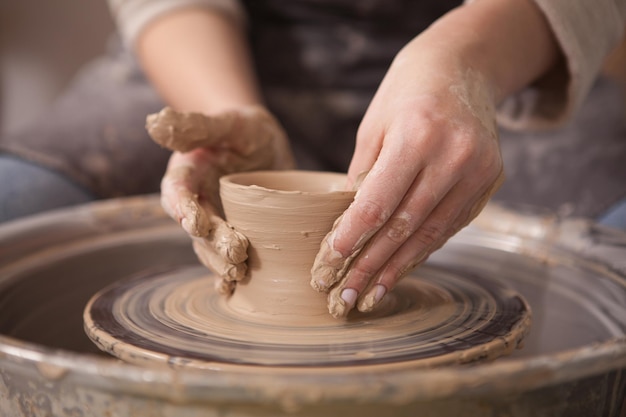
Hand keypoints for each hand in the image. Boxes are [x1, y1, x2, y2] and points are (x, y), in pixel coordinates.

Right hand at [146, 106, 294, 292]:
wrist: (262, 143)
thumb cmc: (242, 129)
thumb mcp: (226, 122)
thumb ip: (194, 125)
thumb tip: (154, 122)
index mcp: (187, 174)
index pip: (178, 191)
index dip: (183, 208)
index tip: (194, 222)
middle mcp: (195, 202)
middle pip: (197, 227)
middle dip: (213, 242)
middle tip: (235, 253)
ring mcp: (214, 220)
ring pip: (209, 247)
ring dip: (220, 262)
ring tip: (239, 273)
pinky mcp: (234, 232)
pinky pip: (224, 257)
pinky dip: (227, 273)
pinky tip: (235, 289)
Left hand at [310, 40, 503, 317]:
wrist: (464, 67)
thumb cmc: (406, 94)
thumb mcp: (374, 126)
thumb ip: (363, 177)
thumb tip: (348, 228)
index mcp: (417, 136)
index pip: (378, 204)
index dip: (351, 239)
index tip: (328, 267)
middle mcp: (454, 156)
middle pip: (404, 228)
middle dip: (370, 267)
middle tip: (345, 297)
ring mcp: (479, 171)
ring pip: (431, 234)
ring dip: (397, 269)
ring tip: (371, 295)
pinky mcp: (490, 182)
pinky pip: (450, 226)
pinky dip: (422, 251)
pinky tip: (401, 270)